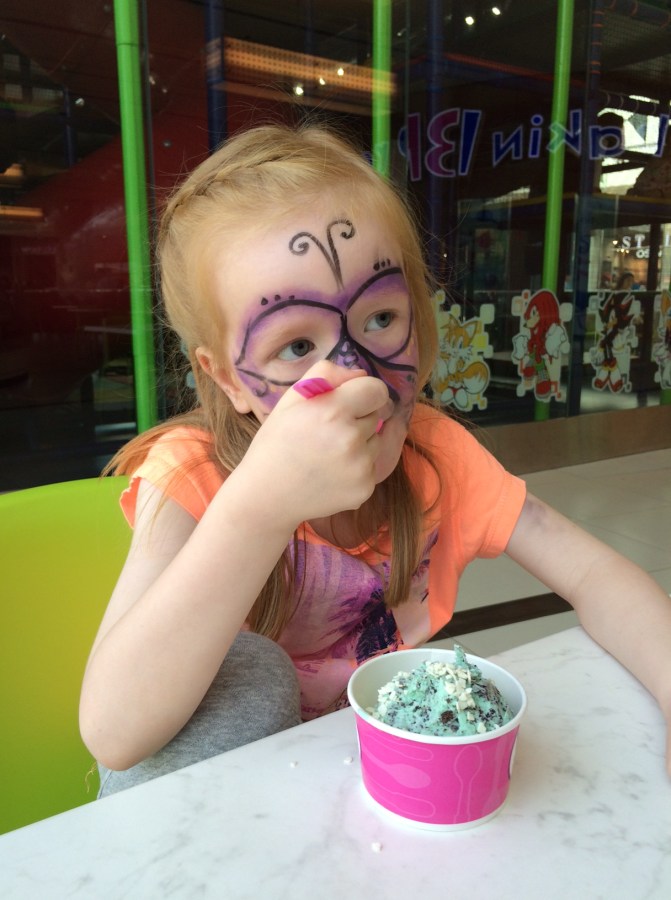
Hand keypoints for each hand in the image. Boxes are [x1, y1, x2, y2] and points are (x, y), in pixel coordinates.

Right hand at [235, 360, 391, 527]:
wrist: (266, 496)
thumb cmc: (276, 443)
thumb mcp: (291, 399)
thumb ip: (326, 375)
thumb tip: (361, 374)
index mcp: (332, 410)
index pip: (377, 390)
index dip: (365, 393)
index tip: (353, 401)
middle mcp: (351, 438)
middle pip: (376, 416)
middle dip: (358, 419)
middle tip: (328, 433)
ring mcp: (360, 467)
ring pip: (375, 442)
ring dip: (359, 444)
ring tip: (327, 455)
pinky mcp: (364, 489)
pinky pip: (370, 468)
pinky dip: (355, 469)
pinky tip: (329, 474)